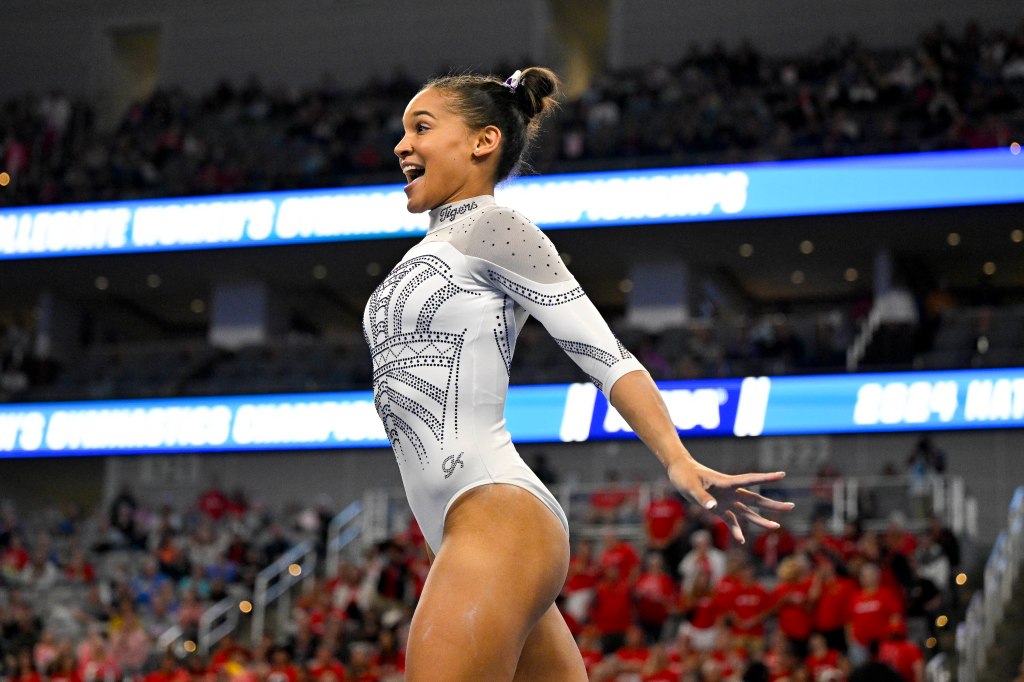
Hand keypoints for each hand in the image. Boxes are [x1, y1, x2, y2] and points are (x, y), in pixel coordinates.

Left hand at [666, 459, 794, 543]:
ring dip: (760, 519)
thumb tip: (713, 507)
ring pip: (747, 511)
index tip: (782, 474)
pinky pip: (730, 520)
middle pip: (755, 499)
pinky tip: (742, 540)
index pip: (750, 480)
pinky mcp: (718, 507)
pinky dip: (736, 530)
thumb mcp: (691, 486)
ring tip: (776, 527)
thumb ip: (702, 497)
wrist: (679, 472)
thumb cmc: (685, 475)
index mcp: (726, 482)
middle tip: (791, 506)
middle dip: (772, 504)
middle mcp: (730, 492)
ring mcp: (725, 500)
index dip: (766, 478)